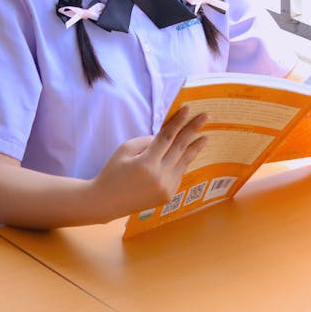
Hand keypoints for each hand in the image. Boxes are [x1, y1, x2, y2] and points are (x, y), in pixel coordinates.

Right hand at [90, 105, 207, 219]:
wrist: (105, 202)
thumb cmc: (112, 172)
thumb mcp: (125, 149)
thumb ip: (147, 141)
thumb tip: (166, 138)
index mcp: (146, 163)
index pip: (167, 137)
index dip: (178, 122)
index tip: (188, 109)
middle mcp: (159, 177)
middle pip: (180, 148)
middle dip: (193, 130)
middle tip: (205, 117)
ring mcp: (166, 188)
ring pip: (184, 162)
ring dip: (194, 148)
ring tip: (205, 137)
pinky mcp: (168, 196)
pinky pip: (178, 174)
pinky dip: (183, 163)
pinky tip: (188, 154)